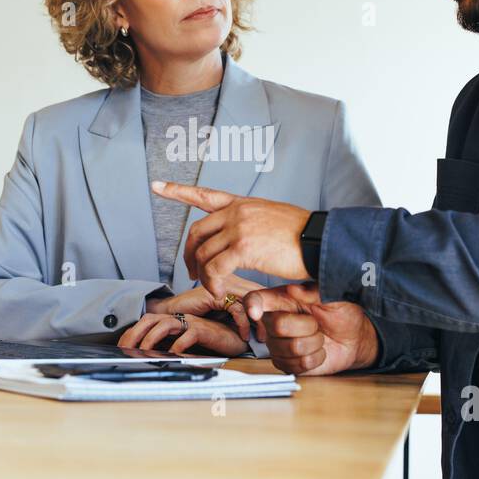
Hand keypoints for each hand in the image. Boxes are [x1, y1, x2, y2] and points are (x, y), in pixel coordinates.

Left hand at [116, 312, 249, 356]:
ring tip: (144, 353)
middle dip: (134, 334)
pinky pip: (189, 334)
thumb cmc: (210, 344)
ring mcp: (192, 323)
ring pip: (165, 324)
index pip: (145, 322)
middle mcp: (179, 319)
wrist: (236, 340)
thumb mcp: (184, 346)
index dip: (130, 334)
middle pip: (150, 320)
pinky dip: (178, 345)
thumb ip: (168, 348)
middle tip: (125, 351)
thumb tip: (146, 360)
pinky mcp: (205, 329)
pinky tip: (172, 355)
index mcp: (172, 321)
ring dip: (151, 339)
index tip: (119, 348)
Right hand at [145, 275, 262, 341]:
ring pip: (252, 301)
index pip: (263, 291)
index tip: (276, 328)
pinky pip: (236, 308)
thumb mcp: (227, 314)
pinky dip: (243, 324)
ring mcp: (223, 284)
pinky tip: (243, 336)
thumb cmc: (198, 316)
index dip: (272, 309)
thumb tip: (266, 326)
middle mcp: (232, 280)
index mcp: (238, 281)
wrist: (170, 313)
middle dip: (269, 316)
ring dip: (258, 323)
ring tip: (260, 338)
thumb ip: (244, 313)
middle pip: (261, 294)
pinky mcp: (214, 293)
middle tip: (272, 335)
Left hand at [151, 180, 310, 298]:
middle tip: (192, 273)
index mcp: (242, 204)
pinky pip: (215, 268)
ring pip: (203, 253)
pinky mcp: (244, 247)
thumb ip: (250, 226)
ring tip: (213, 289)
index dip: (177, 191)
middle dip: (188, 255)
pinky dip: (213, 284)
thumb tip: (240, 244)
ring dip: (202, 276)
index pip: (204, 194)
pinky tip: (220, 292)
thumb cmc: (303, 237)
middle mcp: (237, 212)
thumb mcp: (272, 220)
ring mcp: (239, 227)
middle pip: (196, 232)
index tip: (156, 186)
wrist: (322, 240)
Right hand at [244, 282, 378, 374]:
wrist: (354, 337)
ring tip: (319, 337)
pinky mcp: (286, 363)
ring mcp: (278, 344)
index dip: (251, 305)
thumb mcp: (331, 296)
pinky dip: (316, 358)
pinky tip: (318, 351)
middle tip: (316, 324)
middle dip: (307, 326)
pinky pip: (297, 365)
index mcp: (281, 300)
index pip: (255, 299)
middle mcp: (274, 322)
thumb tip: (294, 289)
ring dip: (314, 343)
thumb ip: (313, 292)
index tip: (256, 312)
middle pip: (277, 326)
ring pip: (291, 348)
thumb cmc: (341, 313)